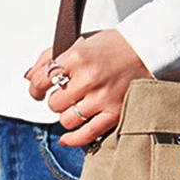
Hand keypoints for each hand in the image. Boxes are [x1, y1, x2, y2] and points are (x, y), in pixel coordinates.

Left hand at [25, 29, 154, 146]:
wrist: (149, 50)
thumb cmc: (116, 45)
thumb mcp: (81, 41)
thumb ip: (51, 56)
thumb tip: (29, 76)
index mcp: (78, 56)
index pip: (41, 80)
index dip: (35, 88)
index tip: (38, 91)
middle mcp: (88, 78)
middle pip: (54, 102)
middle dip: (57, 100)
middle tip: (67, 94)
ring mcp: (102, 98)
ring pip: (66, 120)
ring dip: (68, 115)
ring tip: (77, 106)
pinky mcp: (114, 113)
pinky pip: (86, 134)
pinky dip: (74, 139)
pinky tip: (68, 137)